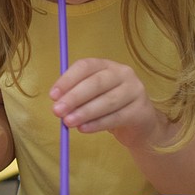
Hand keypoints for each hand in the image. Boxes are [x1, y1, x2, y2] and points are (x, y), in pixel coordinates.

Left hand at [50, 58, 165, 144]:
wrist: (140, 124)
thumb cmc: (110, 107)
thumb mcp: (93, 96)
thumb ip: (77, 96)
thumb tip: (57, 103)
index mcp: (107, 65)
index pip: (86, 66)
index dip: (67, 80)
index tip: (53, 95)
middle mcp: (123, 73)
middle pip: (96, 83)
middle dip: (74, 97)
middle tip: (57, 111)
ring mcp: (135, 91)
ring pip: (107, 101)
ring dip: (84, 112)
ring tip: (68, 122)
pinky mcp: (141, 110)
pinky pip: (116, 117)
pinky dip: (97, 124)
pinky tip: (84, 128)